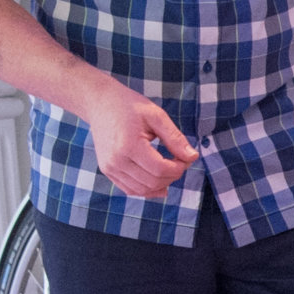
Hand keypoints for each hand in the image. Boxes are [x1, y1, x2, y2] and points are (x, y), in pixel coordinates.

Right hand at [83, 81, 198, 199]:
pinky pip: (130, 189)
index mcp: (128, 145)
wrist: (100, 104)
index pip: (161, 169)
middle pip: (153, 182)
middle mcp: (116, 161)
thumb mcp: (156, 116)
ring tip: (170, 168)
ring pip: (143, 189)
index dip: (179, 167)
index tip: (186, 157)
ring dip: (162, 184)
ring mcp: (109, 168)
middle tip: (180, 161)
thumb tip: (192, 157)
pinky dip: (147, 189)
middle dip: (173, 175)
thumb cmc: (129, 106)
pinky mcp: (107, 171)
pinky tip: (160, 183)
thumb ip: (175, 138)